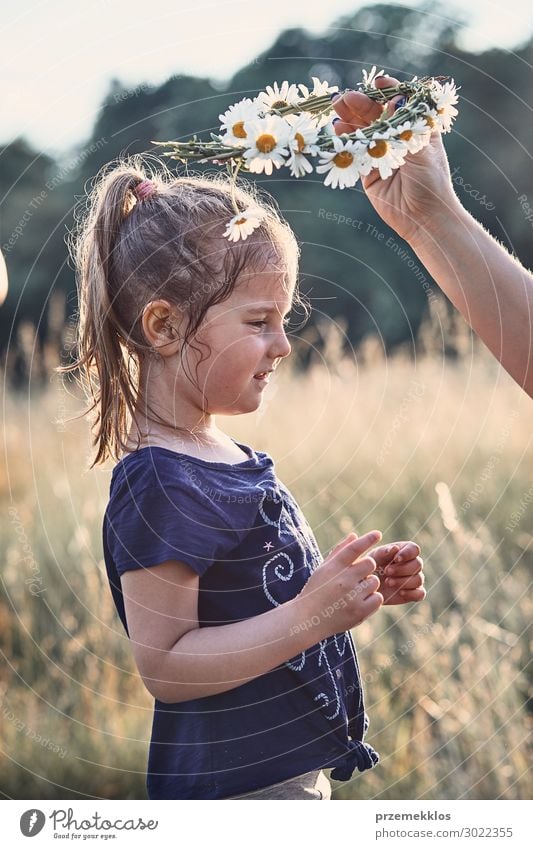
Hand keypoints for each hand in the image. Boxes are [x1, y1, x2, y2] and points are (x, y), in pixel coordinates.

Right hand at [298, 530, 384, 637]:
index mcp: (333, 567)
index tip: (378, 534)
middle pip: (370, 564)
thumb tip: (355, 535)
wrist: (307, 619)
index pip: (354, 548)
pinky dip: (372, 600)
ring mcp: (352, 597)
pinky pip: (378, 598)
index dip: (367, 539)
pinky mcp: (359, 612)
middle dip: (366, 569)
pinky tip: (359, 603)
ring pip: (374, 582)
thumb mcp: (323, 568)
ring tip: (354, 593)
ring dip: (368, 586)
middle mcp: (343, 580)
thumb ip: (340, 551)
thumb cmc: (316, 590)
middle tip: (356, 577)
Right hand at [331, 76, 461, 242]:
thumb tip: (394, 100)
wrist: (424, 217)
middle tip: (345, 97)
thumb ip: (406, 127)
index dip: (388, 90)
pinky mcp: (368, 172)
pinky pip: (355, 154)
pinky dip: (345, 142)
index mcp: (415, 128)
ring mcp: (381, 154)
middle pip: (376, 115)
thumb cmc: (432, 182)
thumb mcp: (422, 150)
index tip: (378, 82)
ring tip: (337, 110)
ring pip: (362, 132)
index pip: (400, 102)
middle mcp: (397, 138)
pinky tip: (338, 131)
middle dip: (361, 104)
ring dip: (349, 120)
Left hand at [369, 540, 425, 604]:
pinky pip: (421, 593)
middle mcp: (413, 564)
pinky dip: (412, 593)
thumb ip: (383, 551)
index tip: (396, 559)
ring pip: (419, 579)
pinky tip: (400, 592)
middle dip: (402, 569)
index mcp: (404, 551)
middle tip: (387, 571)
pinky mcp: (414, 593)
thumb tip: (396, 548)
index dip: (407, 553)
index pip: (414, 549)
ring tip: (388, 582)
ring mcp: (414, 579)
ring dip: (404, 581)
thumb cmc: (370, 567)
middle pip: (418, 564)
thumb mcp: (373, 557)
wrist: (366, 587)